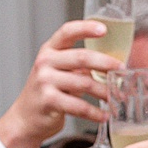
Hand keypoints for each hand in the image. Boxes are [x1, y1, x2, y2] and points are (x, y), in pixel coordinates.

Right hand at [0, 20, 117, 147]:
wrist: (25, 119)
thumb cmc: (47, 93)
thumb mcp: (58, 71)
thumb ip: (78, 64)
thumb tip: (112, 63)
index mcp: (49, 50)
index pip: (67, 32)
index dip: (86, 28)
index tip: (104, 29)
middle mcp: (45, 62)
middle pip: (82, 57)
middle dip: (106, 63)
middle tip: (121, 69)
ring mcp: (45, 82)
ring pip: (84, 83)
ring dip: (104, 91)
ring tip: (116, 96)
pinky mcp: (49, 101)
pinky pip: (78, 106)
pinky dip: (95, 112)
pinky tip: (104, 115)